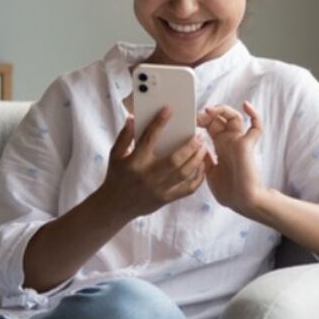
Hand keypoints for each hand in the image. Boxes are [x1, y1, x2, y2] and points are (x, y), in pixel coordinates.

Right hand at [92, 106, 208, 218]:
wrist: (114, 207)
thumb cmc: (116, 177)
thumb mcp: (115, 155)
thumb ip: (124, 136)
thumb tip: (132, 118)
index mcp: (135, 162)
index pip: (148, 139)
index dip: (158, 123)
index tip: (169, 111)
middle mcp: (148, 175)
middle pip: (175, 159)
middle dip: (190, 145)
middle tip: (199, 135)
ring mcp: (158, 189)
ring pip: (184, 173)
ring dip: (197, 159)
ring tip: (203, 147)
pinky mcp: (165, 199)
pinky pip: (187, 189)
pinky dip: (197, 178)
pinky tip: (202, 167)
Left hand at [200, 101, 266, 216]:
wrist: (243, 203)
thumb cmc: (229, 192)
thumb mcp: (209, 174)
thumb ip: (204, 160)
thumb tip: (197, 148)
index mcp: (221, 147)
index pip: (211, 126)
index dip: (202, 120)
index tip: (191, 121)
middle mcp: (230, 142)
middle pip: (221, 119)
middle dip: (208, 114)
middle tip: (197, 117)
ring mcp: (239, 142)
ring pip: (234, 117)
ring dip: (222, 111)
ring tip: (210, 111)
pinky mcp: (247, 145)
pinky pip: (256, 127)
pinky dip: (254, 115)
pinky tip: (247, 106)